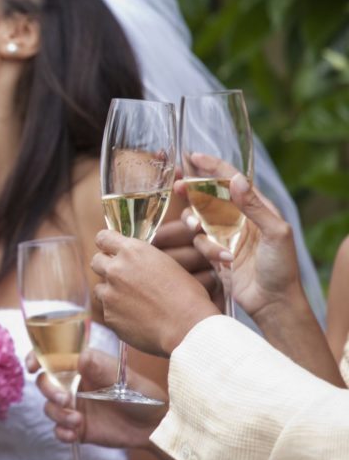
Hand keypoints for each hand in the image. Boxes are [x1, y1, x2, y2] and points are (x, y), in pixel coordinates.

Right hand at [27, 350, 164, 448]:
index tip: (32, 366)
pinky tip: (74, 433)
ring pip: (49, 407)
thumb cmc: (140, 392)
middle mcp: (74, 384)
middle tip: (66, 400)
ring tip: (78, 420)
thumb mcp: (121, 376)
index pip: (51, 357)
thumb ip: (99, 367)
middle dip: (49, 391)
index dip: (37, 358)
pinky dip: (62, 432)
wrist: (154, 425)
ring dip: (58, 414)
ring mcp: (75, 406)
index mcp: (81, 365)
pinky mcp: (78, 427)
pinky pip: (59, 430)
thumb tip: (80, 356)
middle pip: (45, 383)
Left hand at [91, 230, 218, 355]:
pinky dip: (118, 313)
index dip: (106, 244)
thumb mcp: (167, 265)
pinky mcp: (109, 315)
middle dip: (105, 267)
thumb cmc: (187, 296)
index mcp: (132, 251)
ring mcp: (109, 293)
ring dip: (111, 292)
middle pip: (96, 261)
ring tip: (132, 302)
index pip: (103, 238)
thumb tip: (133, 263)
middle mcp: (116, 269)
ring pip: (100, 288)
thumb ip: (142, 261)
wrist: (187, 327)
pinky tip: (137, 319)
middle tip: (120, 277)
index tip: (109, 249)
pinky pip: (108, 311)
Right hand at [182, 173, 301, 323]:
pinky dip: (207, 248)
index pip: (231, 180)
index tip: (193, 157)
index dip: (212, 166)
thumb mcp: (275, 233)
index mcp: (256, 208)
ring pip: (198, 218)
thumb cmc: (282, 267)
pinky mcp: (215, 252)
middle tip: (178, 186)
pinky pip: (200, 242)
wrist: (274, 302)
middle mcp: (238, 218)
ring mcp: (225, 235)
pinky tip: (223, 259)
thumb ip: (255, 206)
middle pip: (208, 195)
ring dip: (194, 221)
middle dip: (192, 189)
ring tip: (197, 228)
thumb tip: (236, 180)